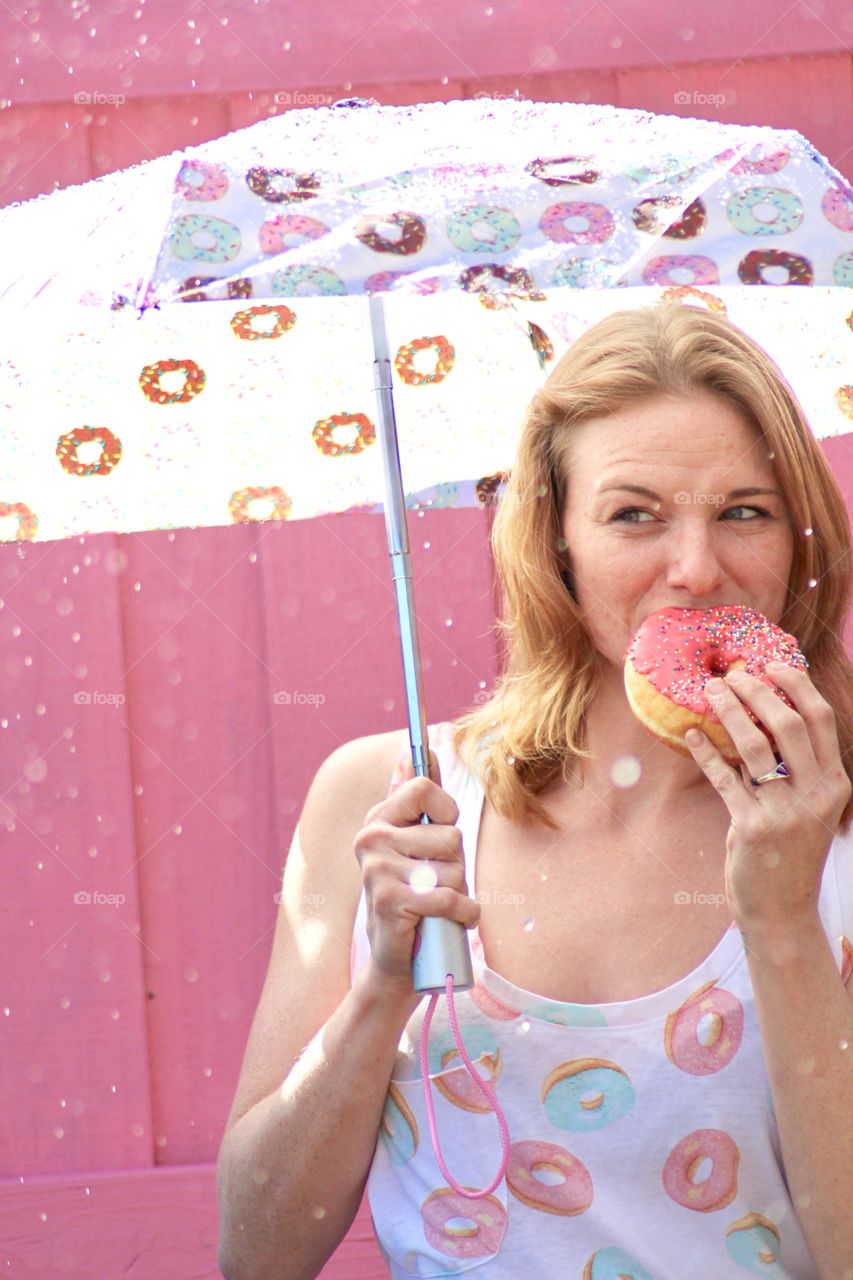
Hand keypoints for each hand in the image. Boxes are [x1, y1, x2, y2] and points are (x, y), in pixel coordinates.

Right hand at [353, 750, 479, 986]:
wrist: (396, 964)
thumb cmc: (416, 900)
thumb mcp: (418, 847)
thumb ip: (422, 800)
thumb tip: (429, 745)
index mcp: (378, 819)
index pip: (426, 787)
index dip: (447, 813)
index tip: (440, 836)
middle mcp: (371, 838)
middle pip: (451, 835)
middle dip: (456, 866)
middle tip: (434, 885)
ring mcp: (377, 869)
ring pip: (453, 868)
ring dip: (458, 892)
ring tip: (437, 906)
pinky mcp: (390, 900)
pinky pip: (449, 897)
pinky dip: (463, 913)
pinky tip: (453, 921)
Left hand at [685, 664, 851, 929]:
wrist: (781, 911)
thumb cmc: (789, 853)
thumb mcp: (807, 809)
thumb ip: (796, 768)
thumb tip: (764, 716)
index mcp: (835, 784)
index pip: (821, 719)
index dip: (796, 685)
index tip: (771, 663)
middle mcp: (817, 795)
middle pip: (790, 723)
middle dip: (758, 690)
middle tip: (732, 674)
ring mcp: (785, 812)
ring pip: (755, 745)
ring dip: (729, 711)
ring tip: (709, 692)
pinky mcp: (752, 827)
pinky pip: (724, 778)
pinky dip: (705, 752)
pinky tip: (690, 735)